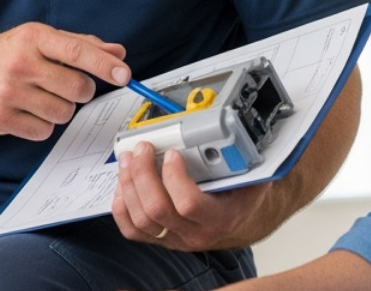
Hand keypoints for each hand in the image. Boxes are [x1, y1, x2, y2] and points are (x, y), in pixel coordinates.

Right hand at [0, 23, 128, 139]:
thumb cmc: (11, 52)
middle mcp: (19, 63)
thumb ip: (81, 45)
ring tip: (42, 95)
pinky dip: (43, 123)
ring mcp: (8, 92)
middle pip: (76, 88)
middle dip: (82, 90)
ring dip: (61, 108)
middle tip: (69, 85)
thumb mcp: (42, 38)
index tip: (124, 75)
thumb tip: (118, 53)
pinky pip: (44, 131)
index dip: (104, 65)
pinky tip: (29, 109)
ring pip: (63, 113)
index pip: (76, 51)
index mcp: (33, 37)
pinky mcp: (1, 118)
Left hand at [112, 142, 273, 251]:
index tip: (172, 153)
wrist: (242, 222)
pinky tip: (124, 183)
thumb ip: (238, 157)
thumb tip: (228, 131)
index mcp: (219, 217)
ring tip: (128, 159)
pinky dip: (121, 205)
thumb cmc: (242, 197)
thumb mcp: (249, 176)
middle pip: (157, 209)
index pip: (189, 204)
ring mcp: (175, 238)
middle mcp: (195, 233)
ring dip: (128, 184)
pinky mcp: (160, 239)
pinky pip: (132, 230)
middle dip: (143, 173)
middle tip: (142, 148)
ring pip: (140, 219)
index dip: (174, 177)